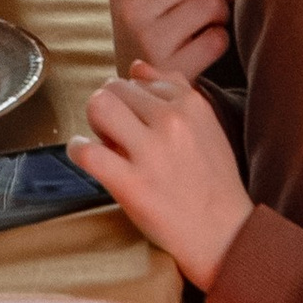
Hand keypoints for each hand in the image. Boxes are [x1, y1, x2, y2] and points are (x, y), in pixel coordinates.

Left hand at [70, 74, 252, 287]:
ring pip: (99, 106)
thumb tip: (137, 66)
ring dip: (93, 122)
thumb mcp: (207, 126)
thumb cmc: (213, 183)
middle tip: (114, 132)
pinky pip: (86, 151)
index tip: (136, 121)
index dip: (131, 99)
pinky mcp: (131, 184)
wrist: (225, 236)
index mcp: (191, 104)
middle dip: (109, 106)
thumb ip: (175, 90)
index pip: (139, 77)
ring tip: (103, 142)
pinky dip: (77, 150)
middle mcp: (171, 121)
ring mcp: (150, 153)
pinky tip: (85, 157)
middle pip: (113, 88)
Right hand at [108, 0, 233, 87]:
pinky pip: (219, 39)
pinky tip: (201, 44)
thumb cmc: (151, 23)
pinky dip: (218, 40)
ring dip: (220, 13)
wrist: (141, 89)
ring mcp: (151, 40)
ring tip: (206, 20)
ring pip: (214, 5)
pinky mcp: (173, 68)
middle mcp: (132, 8)